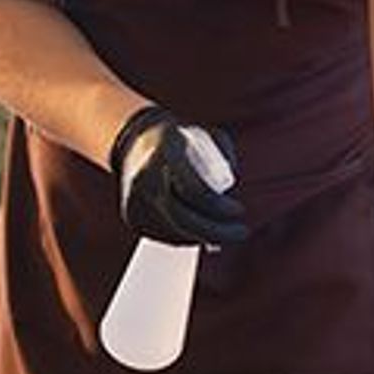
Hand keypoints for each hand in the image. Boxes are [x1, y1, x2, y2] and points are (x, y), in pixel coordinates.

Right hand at [110, 105, 246, 246]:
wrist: (133, 143)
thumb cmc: (179, 140)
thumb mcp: (206, 136)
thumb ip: (224, 156)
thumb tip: (231, 185)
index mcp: (163, 152)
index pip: (193, 190)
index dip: (220, 206)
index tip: (239, 210)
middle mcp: (144, 178)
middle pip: (183, 218)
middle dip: (217, 232)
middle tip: (241, 232)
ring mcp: (135, 200)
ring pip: (175, 232)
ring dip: (204, 237)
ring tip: (224, 231)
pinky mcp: (132, 217)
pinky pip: (163, 237)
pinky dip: (187, 237)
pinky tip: (200, 231)